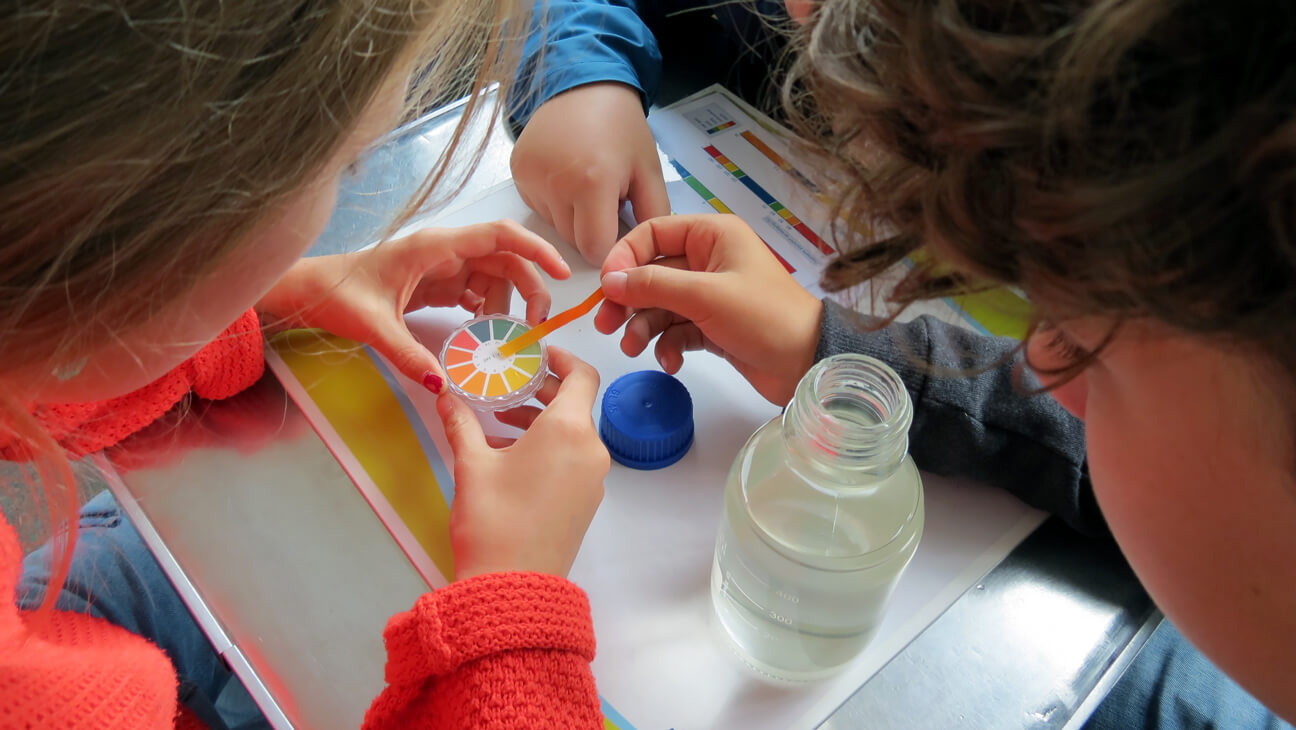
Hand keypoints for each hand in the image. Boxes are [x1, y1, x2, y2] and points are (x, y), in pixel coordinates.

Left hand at [257, 221, 569, 391]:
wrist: (309, 291)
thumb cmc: (336, 294)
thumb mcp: (373, 326)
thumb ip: (408, 355)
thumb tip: (440, 385)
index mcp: (434, 246)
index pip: (498, 236)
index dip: (535, 250)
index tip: (561, 273)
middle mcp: (443, 250)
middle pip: (504, 259)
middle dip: (528, 287)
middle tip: (536, 324)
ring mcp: (441, 266)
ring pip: (492, 276)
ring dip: (506, 303)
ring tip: (507, 335)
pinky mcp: (437, 282)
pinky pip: (475, 291)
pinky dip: (486, 311)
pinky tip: (483, 333)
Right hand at [437, 347, 608, 579]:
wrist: (512, 589)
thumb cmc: (492, 519)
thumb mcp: (471, 465)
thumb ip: (461, 423)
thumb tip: (444, 394)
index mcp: (570, 430)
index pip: (582, 376)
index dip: (561, 357)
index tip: (535, 352)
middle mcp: (592, 450)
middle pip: (576, 404)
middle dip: (542, 390)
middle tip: (507, 386)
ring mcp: (593, 479)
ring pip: (573, 434)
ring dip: (540, 421)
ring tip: (497, 424)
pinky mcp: (586, 503)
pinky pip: (573, 459)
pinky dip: (548, 447)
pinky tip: (508, 458)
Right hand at [511, 82, 669, 263]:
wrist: (586, 86)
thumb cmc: (622, 128)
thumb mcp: (649, 171)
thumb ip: (652, 217)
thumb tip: (642, 256)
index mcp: (592, 183)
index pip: (594, 248)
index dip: (610, 244)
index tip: (619, 225)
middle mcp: (555, 183)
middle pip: (573, 241)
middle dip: (592, 228)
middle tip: (606, 196)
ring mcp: (531, 177)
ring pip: (554, 226)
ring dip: (572, 216)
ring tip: (585, 182)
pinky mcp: (517, 171)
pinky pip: (538, 207)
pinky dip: (554, 201)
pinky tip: (566, 174)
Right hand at [596, 215, 822, 404]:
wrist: (807, 363)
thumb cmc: (762, 317)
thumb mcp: (705, 296)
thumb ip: (653, 285)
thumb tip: (609, 281)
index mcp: (712, 235)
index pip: (653, 233)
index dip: (625, 257)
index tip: (606, 287)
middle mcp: (709, 259)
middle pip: (652, 273)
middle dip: (629, 300)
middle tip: (606, 327)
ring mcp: (711, 295)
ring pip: (661, 305)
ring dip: (644, 328)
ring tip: (635, 350)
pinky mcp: (713, 326)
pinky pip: (677, 330)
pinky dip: (669, 345)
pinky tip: (672, 362)